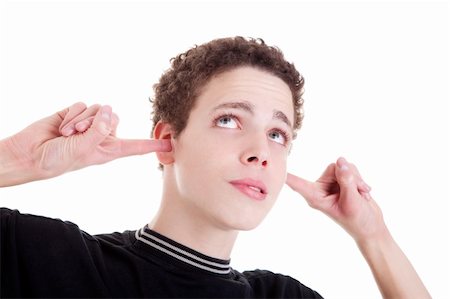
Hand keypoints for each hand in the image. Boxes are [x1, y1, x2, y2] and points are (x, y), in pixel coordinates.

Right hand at [1, 102, 170, 185]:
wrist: (30, 154)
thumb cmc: (58, 160)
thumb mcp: (83, 150)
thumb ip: (99, 130)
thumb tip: (109, 110)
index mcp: (109, 150)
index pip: (136, 147)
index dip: (152, 145)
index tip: (170, 144)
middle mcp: (102, 136)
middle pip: (115, 118)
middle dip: (96, 123)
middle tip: (79, 134)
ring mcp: (89, 124)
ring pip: (99, 109)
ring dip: (82, 120)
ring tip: (68, 133)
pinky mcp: (76, 114)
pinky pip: (83, 105)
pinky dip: (72, 115)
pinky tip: (61, 126)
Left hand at [286, 157, 385, 242]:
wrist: (371, 227)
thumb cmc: (358, 220)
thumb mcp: (352, 201)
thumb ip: (346, 180)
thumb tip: (341, 161)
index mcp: (315, 197)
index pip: (298, 185)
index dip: (289, 177)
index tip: (274, 170)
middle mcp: (320, 188)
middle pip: (333, 168)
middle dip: (349, 176)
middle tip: (358, 192)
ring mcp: (331, 184)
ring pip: (343, 167)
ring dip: (356, 178)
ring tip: (361, 194)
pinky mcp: (341, 181)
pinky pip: (349, 169)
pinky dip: (359, 179)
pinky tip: (363, 192)